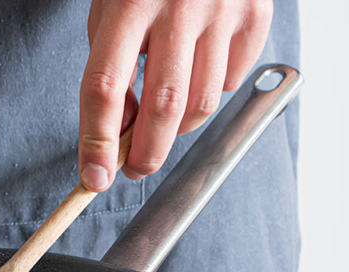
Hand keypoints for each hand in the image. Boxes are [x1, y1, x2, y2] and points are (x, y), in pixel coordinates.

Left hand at [79, 0, 272, 190]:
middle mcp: (179, 5)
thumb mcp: (111, 11)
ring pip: (201, 105)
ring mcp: (223, 9)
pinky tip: (197, 71)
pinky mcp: (255, 14)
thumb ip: (113, 69)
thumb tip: (124, 131)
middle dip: (145, 153)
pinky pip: (231, 82)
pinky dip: (210, 92)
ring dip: (177, 128)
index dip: (97, 140)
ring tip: (164, 117)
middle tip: (134, 168)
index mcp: (129, 2)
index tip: (92, 178)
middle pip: (163, 106)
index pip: (106, 86)